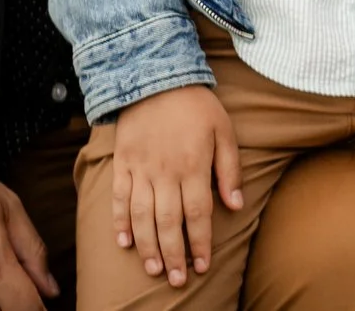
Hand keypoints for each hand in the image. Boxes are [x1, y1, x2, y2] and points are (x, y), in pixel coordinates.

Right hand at [111, 85, 243, 286]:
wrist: (154, 74)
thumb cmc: (195, 104)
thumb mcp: (223, 129)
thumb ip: (229, 169)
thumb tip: (235, 206)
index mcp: (193, 165)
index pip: (198, 214)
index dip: (201, 243)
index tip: (203, 266)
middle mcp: (165, 172)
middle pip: (169, 223)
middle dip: (174, 255)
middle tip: (178, 280)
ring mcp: (140, 169)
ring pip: (142, 216)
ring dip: (148, 246)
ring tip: (154, 269)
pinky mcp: (122, 163)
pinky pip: (118, 198)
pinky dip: (120, 222)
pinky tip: (125, 242)